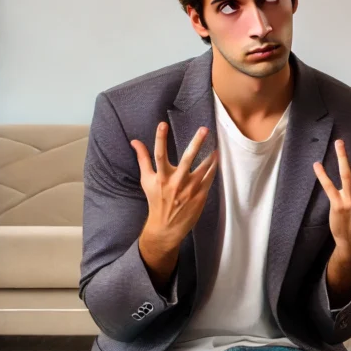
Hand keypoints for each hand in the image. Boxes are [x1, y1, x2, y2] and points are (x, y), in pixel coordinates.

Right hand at [131, 122, 218, 257]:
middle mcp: (175, 182)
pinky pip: (209, 178)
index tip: (162, 123)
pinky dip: (213, 168)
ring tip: (216, 146)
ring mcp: (189, 189)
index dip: (160, 138)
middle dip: (196, 143)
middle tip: (204, 129)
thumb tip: (134, 141)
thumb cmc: (155, 200)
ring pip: (203, 168)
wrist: (166, 226)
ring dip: (211, 156)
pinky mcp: (200, 196)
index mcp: (160, 177)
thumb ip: (142, 159)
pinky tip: (216, 159)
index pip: (158, 154)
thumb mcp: (146, 180)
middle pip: (186, 158)